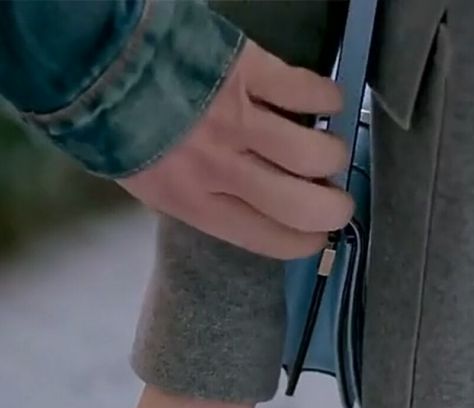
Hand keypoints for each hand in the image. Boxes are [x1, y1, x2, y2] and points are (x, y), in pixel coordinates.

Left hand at [118, 38, 353, 259]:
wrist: (96, 58)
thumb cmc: (126, 132)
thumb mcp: (156, 189)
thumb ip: (207, 204)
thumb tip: (262, 211)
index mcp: (197, 204)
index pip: (271, 239)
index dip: (307, 242)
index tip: (317, 235)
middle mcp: (221, 169)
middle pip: (303, 205)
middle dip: (336, 209)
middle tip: (336, 200)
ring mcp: (237, 119)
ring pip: (315, 153)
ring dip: (332, 155)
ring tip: (324, 150)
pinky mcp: (248, 71)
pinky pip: (308, 93)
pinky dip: (328, 101)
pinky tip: (324, 104)